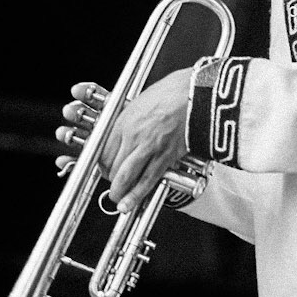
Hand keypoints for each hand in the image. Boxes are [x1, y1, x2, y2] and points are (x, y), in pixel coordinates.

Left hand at [58, 70, 194, 213]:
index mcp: (123, 120)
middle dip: (110, 178)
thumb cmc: (171, 93)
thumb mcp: (139, 103)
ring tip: (118, 200)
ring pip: (126, 177)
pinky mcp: (166, 157)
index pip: (101, 150)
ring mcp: (148, 147)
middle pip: (111, 166)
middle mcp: (132, 135)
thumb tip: (119, 138)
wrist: (195, 93)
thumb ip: (126, 122)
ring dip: (119, 191)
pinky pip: (147, 180)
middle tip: (114, 183)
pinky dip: (137, 194)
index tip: (105, 167)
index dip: (101, 164)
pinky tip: (130, 203)